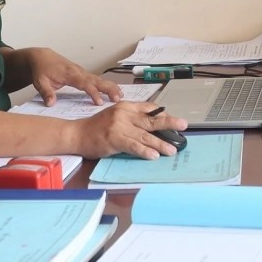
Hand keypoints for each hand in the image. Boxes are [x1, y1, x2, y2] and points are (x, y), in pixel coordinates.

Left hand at [25, 48, 122, 105]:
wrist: (42, 57)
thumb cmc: (41, 69)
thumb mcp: (40, 81)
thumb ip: (46, 92)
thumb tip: (51, 104)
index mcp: (69, 74)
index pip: (84, 84)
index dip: (93, 92)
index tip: (100, 102)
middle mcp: (78, 72)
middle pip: (96, 80)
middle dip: (108, 89)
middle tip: (118, 99)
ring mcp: (82, 72)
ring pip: (99, 79)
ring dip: (110, 87)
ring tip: (121, 96)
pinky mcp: (83, 73)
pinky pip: (96, 79)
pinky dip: (106, 84)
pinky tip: (114, 90)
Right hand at [74, 102, 188, 159]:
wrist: (78, 134)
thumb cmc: (98, 127)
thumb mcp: (117, 116)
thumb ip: (133, 118)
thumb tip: (154, 126)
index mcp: (126, 106)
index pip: (150, 109)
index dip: (164, 115)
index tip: (177, 121)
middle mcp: (124, 114)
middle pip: (151, 120)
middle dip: (169, 123)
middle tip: (183, 125)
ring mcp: (119, 126)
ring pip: (145, 135)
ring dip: (160, 143)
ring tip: (171, 150)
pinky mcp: (114, 139)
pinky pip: (133, 145)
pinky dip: (145, 151)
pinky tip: (153, 155)